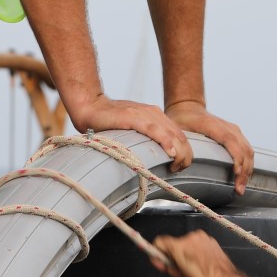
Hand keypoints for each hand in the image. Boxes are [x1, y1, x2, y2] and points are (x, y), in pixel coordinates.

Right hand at [71, 94, 193, 169]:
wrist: (91, 107)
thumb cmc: (108, 122)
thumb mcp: (132, 129)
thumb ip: (144, 137)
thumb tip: (152, 157)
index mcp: (156, 116)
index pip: (178, 134)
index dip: (185, 151)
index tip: (181, 165)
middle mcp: (154, 113)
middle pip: (179, 136)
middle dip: (185, 154)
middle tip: (181, 169)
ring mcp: (145, 114)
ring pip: (171, 134)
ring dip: (179, 152)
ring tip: (178, 166)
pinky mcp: (134, 117)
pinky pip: (155, 130)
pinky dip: (166, 142)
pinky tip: (171, 153)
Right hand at [151, 231, 236, 276]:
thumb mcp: (180, 275)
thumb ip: (168, 264)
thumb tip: (161, 260)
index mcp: (180, 246)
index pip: (160, 242)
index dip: (157, 253)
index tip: (160, 262)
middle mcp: (191, 238)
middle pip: (173, 245)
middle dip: (173, 257)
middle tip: (179, 271)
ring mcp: (203, 238)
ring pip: (186, 245)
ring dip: (185, 256)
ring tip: (192, 271)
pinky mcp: (211, 242)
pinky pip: (197, 246)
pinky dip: (196, 254)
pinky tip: (200, 266)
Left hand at [166, 101, 252, 194]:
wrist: (188, 107)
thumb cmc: (181, 119)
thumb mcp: (176, 129)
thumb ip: (177, 142)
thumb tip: (175, 158)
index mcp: (213, 125)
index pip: (230, 141)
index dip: (236, 157)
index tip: (236, 172)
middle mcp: (227, 127)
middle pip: (243, 149)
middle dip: (244, 171)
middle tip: (239, 189)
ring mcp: (234, 130)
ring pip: (248, 150)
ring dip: (248, 170)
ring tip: (241, 187)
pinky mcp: (236, 134)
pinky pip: (246, 150)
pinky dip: (247, 164)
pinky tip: (243, 177)